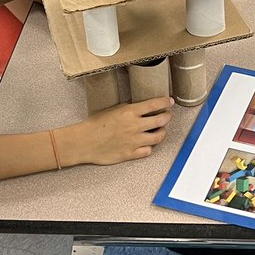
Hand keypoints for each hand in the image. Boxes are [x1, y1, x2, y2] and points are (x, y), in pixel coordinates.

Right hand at [59, 98, 174, 165]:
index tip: (170, 101)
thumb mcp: (113, 109)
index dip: (165, 102)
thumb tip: (140, 107)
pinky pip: (147, 151)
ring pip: (158, 137)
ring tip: (160, 130)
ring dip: (161, 132)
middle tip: (167, 115)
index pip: (154, 105)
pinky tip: (146, 144)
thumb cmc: (95, 124)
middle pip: (161, 120)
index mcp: (130, 112)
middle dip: (167, 117)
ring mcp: (134, 141)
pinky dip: (149, 147)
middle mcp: (135, 126)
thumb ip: (128, 108)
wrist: (84, 142)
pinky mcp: (130, 154)